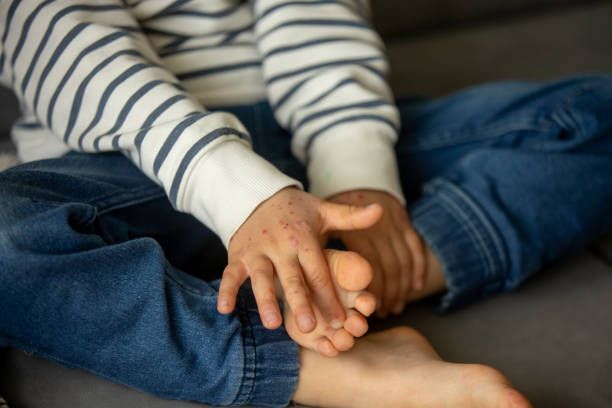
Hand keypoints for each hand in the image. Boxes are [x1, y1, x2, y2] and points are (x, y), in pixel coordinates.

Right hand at [217, 187, 382, 332]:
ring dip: (266, 300)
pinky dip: (226, 290)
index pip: (318, 269)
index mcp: (304, 238)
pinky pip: (231, 274)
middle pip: (292, 277)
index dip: (329, 294)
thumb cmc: (297, 211)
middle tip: (310, 327)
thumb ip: (351, 216)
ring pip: (261, 278)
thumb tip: (381, 210)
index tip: (340, 318)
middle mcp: (280, 245)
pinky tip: (225, 310)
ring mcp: (257, 251)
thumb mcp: (323, 211)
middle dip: (300, 302)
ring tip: (273, 323)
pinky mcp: (238, 255)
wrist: (258, 195)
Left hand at [327, 189, 425, 315]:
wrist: (353, 181)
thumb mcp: (321, 227)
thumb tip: (315, 284)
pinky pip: (416, 246)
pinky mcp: (405, 221)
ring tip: (395, 307)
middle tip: (381, 313)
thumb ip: (322, 251)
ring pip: (403, 260)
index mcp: (356, 231)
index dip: (370, 289)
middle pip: (388, 267)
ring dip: (402, 286)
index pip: (367, 267)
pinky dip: (418, 267)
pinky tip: (416, 287)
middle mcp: (378, 227)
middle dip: (387, 293)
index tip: (366, 308)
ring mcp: (394, 222)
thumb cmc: (330, 211)